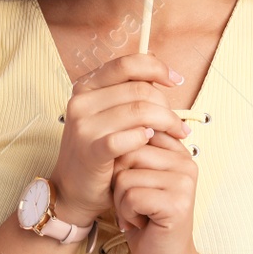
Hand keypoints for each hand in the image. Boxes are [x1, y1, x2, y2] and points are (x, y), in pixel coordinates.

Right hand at [51, 53, 189, 223]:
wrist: (74, 189)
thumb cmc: (99, 150)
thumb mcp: (110, 115)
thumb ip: (131, 95)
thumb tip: (165, 77)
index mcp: (86, 86)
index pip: (127, 64)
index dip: (157, 68)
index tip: (176, 80)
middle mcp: (81, 101)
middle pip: (139, 89)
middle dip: (167, 106)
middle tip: (178, 124)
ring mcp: (83, 125)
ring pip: (139, 111)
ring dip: (166, 122)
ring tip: (177, 134)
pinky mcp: (90, 150)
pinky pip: (128, 137)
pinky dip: (145, 137)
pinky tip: (151, 141)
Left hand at [112, 128, 200, 253]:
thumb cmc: (147, 220)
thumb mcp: (140, 180)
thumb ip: (135, 153)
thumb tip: (114, 129)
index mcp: (179, 152)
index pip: (137, 135)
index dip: (123, 162)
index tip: (134, 185)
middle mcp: (187, 163)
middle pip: (127, 153)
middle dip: (119, 183)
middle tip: (135, 204)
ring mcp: (184, 183)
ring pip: (125, 176)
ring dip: (121, 201)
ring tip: (138, 215)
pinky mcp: (177, 204)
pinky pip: (131, 196)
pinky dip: (127, 214)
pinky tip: (141, 224)